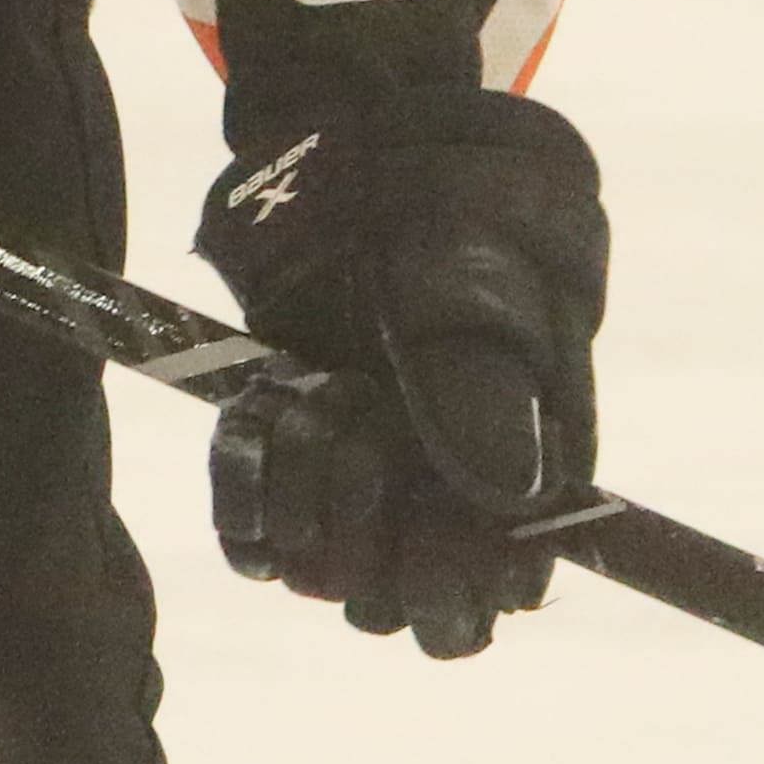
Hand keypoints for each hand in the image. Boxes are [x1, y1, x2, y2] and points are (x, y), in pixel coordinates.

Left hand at [194, 83, 607, 656]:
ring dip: (305, 487)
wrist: (349, 151)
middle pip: (394, 612)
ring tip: (320, 389)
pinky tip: (264, 404)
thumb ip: (489, 378)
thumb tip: (510, 495)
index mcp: (519, 478)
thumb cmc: (443, 204)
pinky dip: (244, 481)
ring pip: (317, 578)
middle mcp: (438, 501)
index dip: (447, 580)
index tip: (423, 504)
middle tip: (366, 420)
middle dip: (367, 528)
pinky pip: (250, 537)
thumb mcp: (473, 268)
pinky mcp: (286, 467)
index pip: (485, 607)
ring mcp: (357, 488)